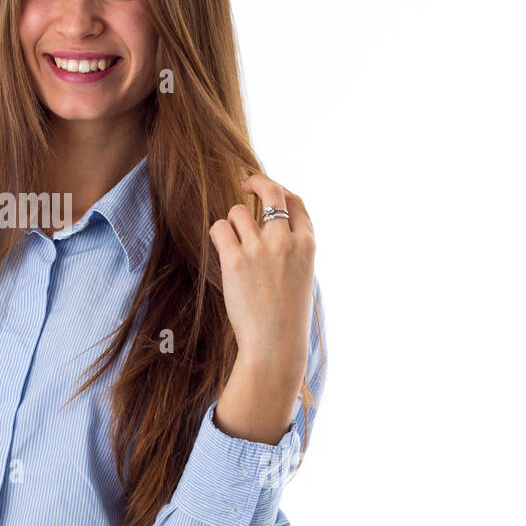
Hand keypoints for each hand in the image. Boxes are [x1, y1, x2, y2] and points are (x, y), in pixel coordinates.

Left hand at [208, 173, 315, 385]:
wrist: (276, 344)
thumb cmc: (287, 316)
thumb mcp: (301, 275)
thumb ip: (291, 249)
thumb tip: (270, 225)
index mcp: (308, 244)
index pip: (295, 202)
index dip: (278, 190)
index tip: (264, 188)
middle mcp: (286, 241)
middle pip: (271, 193)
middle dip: (256, 182)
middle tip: (244, 183)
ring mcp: (260, 249)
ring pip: (238, 212)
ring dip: (232, 224)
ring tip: (233, 246)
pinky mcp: (235, 260)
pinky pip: (219, 228)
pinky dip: (217, 234)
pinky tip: (221, 248)